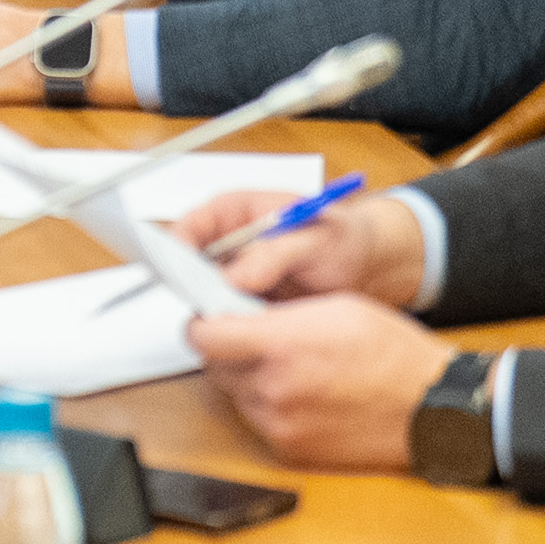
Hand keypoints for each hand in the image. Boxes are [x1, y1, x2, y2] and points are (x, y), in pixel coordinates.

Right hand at [167, 188, 433, 308]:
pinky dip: (235, 325)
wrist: (368, 264)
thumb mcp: (312, 238)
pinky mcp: (249, 301)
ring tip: (237, 322)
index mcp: (233, 211)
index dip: (176, 252)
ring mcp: (237, 273)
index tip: (181, 277)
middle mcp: (227, 243)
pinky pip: (229, 314)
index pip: (187, 228)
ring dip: (216, 310)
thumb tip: (236, 276)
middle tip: (209, 309)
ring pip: (206, 294)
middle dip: (194, 289)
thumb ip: (274, 253)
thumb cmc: (342, 236)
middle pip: (189, 266)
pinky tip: (252, 331)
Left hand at [185, 295, 459, 470]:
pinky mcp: (289, 451)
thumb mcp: (332, 306)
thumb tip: (238, 313)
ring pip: (237, 396)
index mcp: (280, 345)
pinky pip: (260, 423)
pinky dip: (271, 408)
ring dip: (250, 380)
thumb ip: (276, 313)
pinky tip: (305, 396)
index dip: (201, 325)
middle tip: (257, 341)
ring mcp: (279, 425)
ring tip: (293, 369)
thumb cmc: (392, 353)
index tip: (207, 320)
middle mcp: (273, 388)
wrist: (431, 408)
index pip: (203, 336)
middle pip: (216, 367)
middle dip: (229, 351)